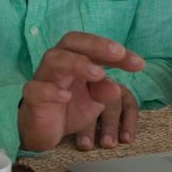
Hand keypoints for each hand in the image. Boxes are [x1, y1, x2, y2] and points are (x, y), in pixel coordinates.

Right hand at [17, 32, 143, 151]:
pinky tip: (67, 96)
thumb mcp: (95, 99)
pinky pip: (36, 89)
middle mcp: (58, 61)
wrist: (45, 130)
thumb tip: (116, 88)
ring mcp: (43, 77)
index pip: (94, 46)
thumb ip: (105, 90)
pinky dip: (51, 91)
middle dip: (96, 45)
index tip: (139, 64)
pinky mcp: (32, 98)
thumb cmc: (71, 106)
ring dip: (77, 63)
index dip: (117, 52)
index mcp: (76, 57)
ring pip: (53, 59)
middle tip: (117, 53)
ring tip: (98, 73)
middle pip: (71, 41)